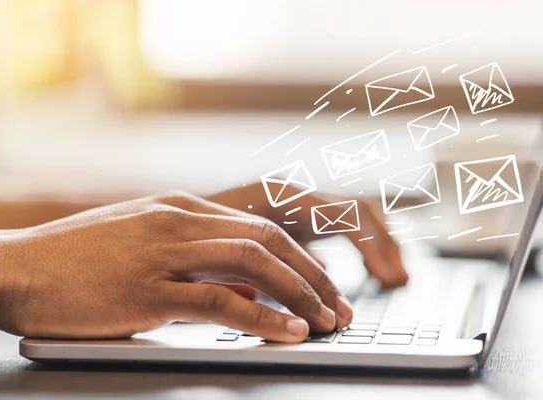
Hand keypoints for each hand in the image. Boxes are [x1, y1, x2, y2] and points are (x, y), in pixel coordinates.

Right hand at [0, 192, 352, 341]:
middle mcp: (177, 221)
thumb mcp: (141, 244)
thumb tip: (246, 289)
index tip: (323, 285)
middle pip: (267, 239)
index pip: (259, 225)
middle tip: (338, 306)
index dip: (301, 256)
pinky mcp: (146, 289)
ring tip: (325, 321)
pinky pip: (219, 300)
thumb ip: (195, 261)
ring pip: (253, 263)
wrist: (14, 267)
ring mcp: (162, 252)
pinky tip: (287, 332)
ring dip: (298, 293)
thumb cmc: (75, 260)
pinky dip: (261, 317)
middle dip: (312, 274)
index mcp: (178, 207)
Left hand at [208, 183, 407, 287]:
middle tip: (398, 281)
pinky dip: (361, 246)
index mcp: (278, 194)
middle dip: (382, 244)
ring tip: (393, 277)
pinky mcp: (295, 217)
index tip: (385, 278)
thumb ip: (271, 262)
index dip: (368, 247)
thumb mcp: (230, 250)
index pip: (341, 214)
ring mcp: (295, 202)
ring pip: (353, 214)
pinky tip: (369, 271)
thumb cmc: (193, 234)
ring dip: (377, 244)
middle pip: (355, 209)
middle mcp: (292, 192)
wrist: (171, 219)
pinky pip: (341, 224)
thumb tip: (319, 280)